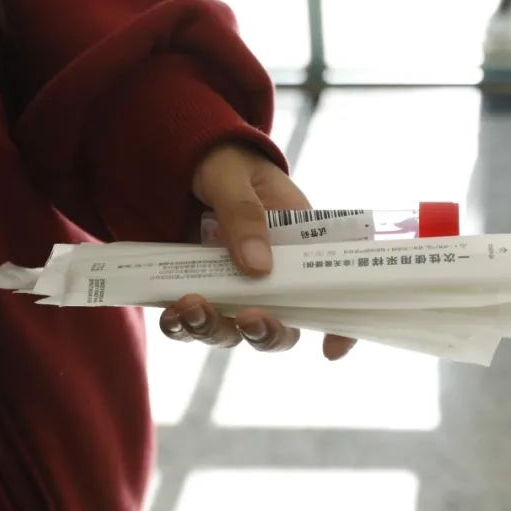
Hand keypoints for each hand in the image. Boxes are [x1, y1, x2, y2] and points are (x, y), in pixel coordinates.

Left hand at [159, 143, 355, 359]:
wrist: (180, 160)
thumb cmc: (224, 161)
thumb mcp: (235, 176)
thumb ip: (245, 215)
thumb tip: (258, 268)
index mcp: (299, 243)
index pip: (332, 288)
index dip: (339, 326)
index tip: (331, 350)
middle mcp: (272, 274)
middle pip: (282, 325)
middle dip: (266, 334)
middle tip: (248, 319)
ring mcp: (235, 287)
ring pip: (235, 332)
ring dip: (215, 330)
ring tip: (191, 307)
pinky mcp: (200, 290)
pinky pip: (193, 323)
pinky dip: (181, 327)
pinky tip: (170, 315)